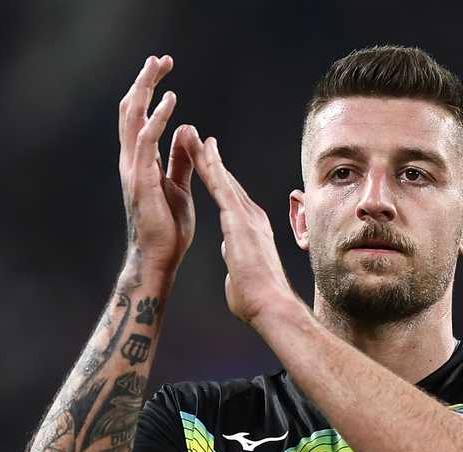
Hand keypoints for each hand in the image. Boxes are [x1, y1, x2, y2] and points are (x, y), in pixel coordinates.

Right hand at [118, 55, 197, 276]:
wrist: (159, 258)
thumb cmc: (167, 228)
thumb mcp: (178, 186)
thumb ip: (179, 159)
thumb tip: (186, 131)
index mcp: (140, 162)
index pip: (139, 117)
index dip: (149, 91)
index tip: (162, 68)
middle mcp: (131, 161)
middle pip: (131, 110)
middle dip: (144, 81)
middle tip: (159, 58)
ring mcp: (133, 170)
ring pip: (133, 118)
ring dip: (147, 89)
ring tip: (159, 66)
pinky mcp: (142, 181)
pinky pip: (147, 142)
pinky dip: (158, 118)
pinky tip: (171, 101)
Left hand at [188, 136, 299, 324]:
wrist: (269, 304)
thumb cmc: (256, 299)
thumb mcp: (243, 274)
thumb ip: (238, 262)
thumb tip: (235, 262)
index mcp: (252, 231)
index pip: (232, 200)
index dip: (220, 181)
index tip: (209, 166)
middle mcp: (252, 218)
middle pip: (228, 183)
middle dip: (212, 161)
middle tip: (198, 138)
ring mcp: (247, 217)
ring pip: (223, 178)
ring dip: (207, 156)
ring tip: (193, 135)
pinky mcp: (239, 220)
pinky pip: (221, 187)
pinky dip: (211, 166)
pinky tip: (202, 149)